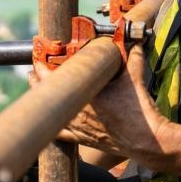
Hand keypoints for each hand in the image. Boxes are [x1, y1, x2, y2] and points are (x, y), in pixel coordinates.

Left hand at [35, 46, 180, 175]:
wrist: (147, 140)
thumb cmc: (139, 110)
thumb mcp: (135, 77)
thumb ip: (133, 56)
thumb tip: (134, 41)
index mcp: (85, 94)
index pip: (52, 76)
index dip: (41, 65)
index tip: (37, 56)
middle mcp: (76, 112)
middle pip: (45, 93)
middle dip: (38, 80)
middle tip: (34, 70)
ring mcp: (77, 128)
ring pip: (49, 113)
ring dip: (42, 99)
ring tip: (36, 88)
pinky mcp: (83, 140)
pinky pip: (61, 135)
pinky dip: (53, 126)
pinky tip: (48, 121)